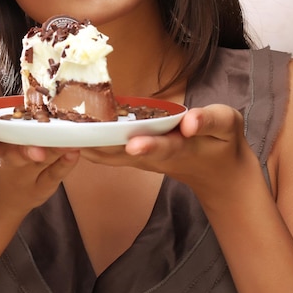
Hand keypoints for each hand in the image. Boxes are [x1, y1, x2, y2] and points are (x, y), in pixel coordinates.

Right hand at [0, 67, 79, 219]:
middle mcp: (2, 161)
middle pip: (12, 156)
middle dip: (22, 152)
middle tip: (35, 148)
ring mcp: (24, 176)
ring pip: (38, 164)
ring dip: (51, 154)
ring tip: (64, 144)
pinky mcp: (42, 186)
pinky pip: (54, 176)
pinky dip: (64, 165)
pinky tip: (74, 151)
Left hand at [81, 104, 253, 195]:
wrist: (218, 172)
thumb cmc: (222, 141)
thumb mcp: (227, 125)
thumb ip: (209, 121)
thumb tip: (190, 120)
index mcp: (182, 148)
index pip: (165, 147)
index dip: (150, 145)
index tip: (133, 144)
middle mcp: (157, 157)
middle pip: (126, 154)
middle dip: (103, 146)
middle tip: (78, 136)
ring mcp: (144, 160)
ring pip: (112, 157)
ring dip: (90, 147)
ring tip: (66, 135)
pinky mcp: (136, 157)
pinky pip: (110, 155)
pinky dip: (92, 147)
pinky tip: (73, 137)